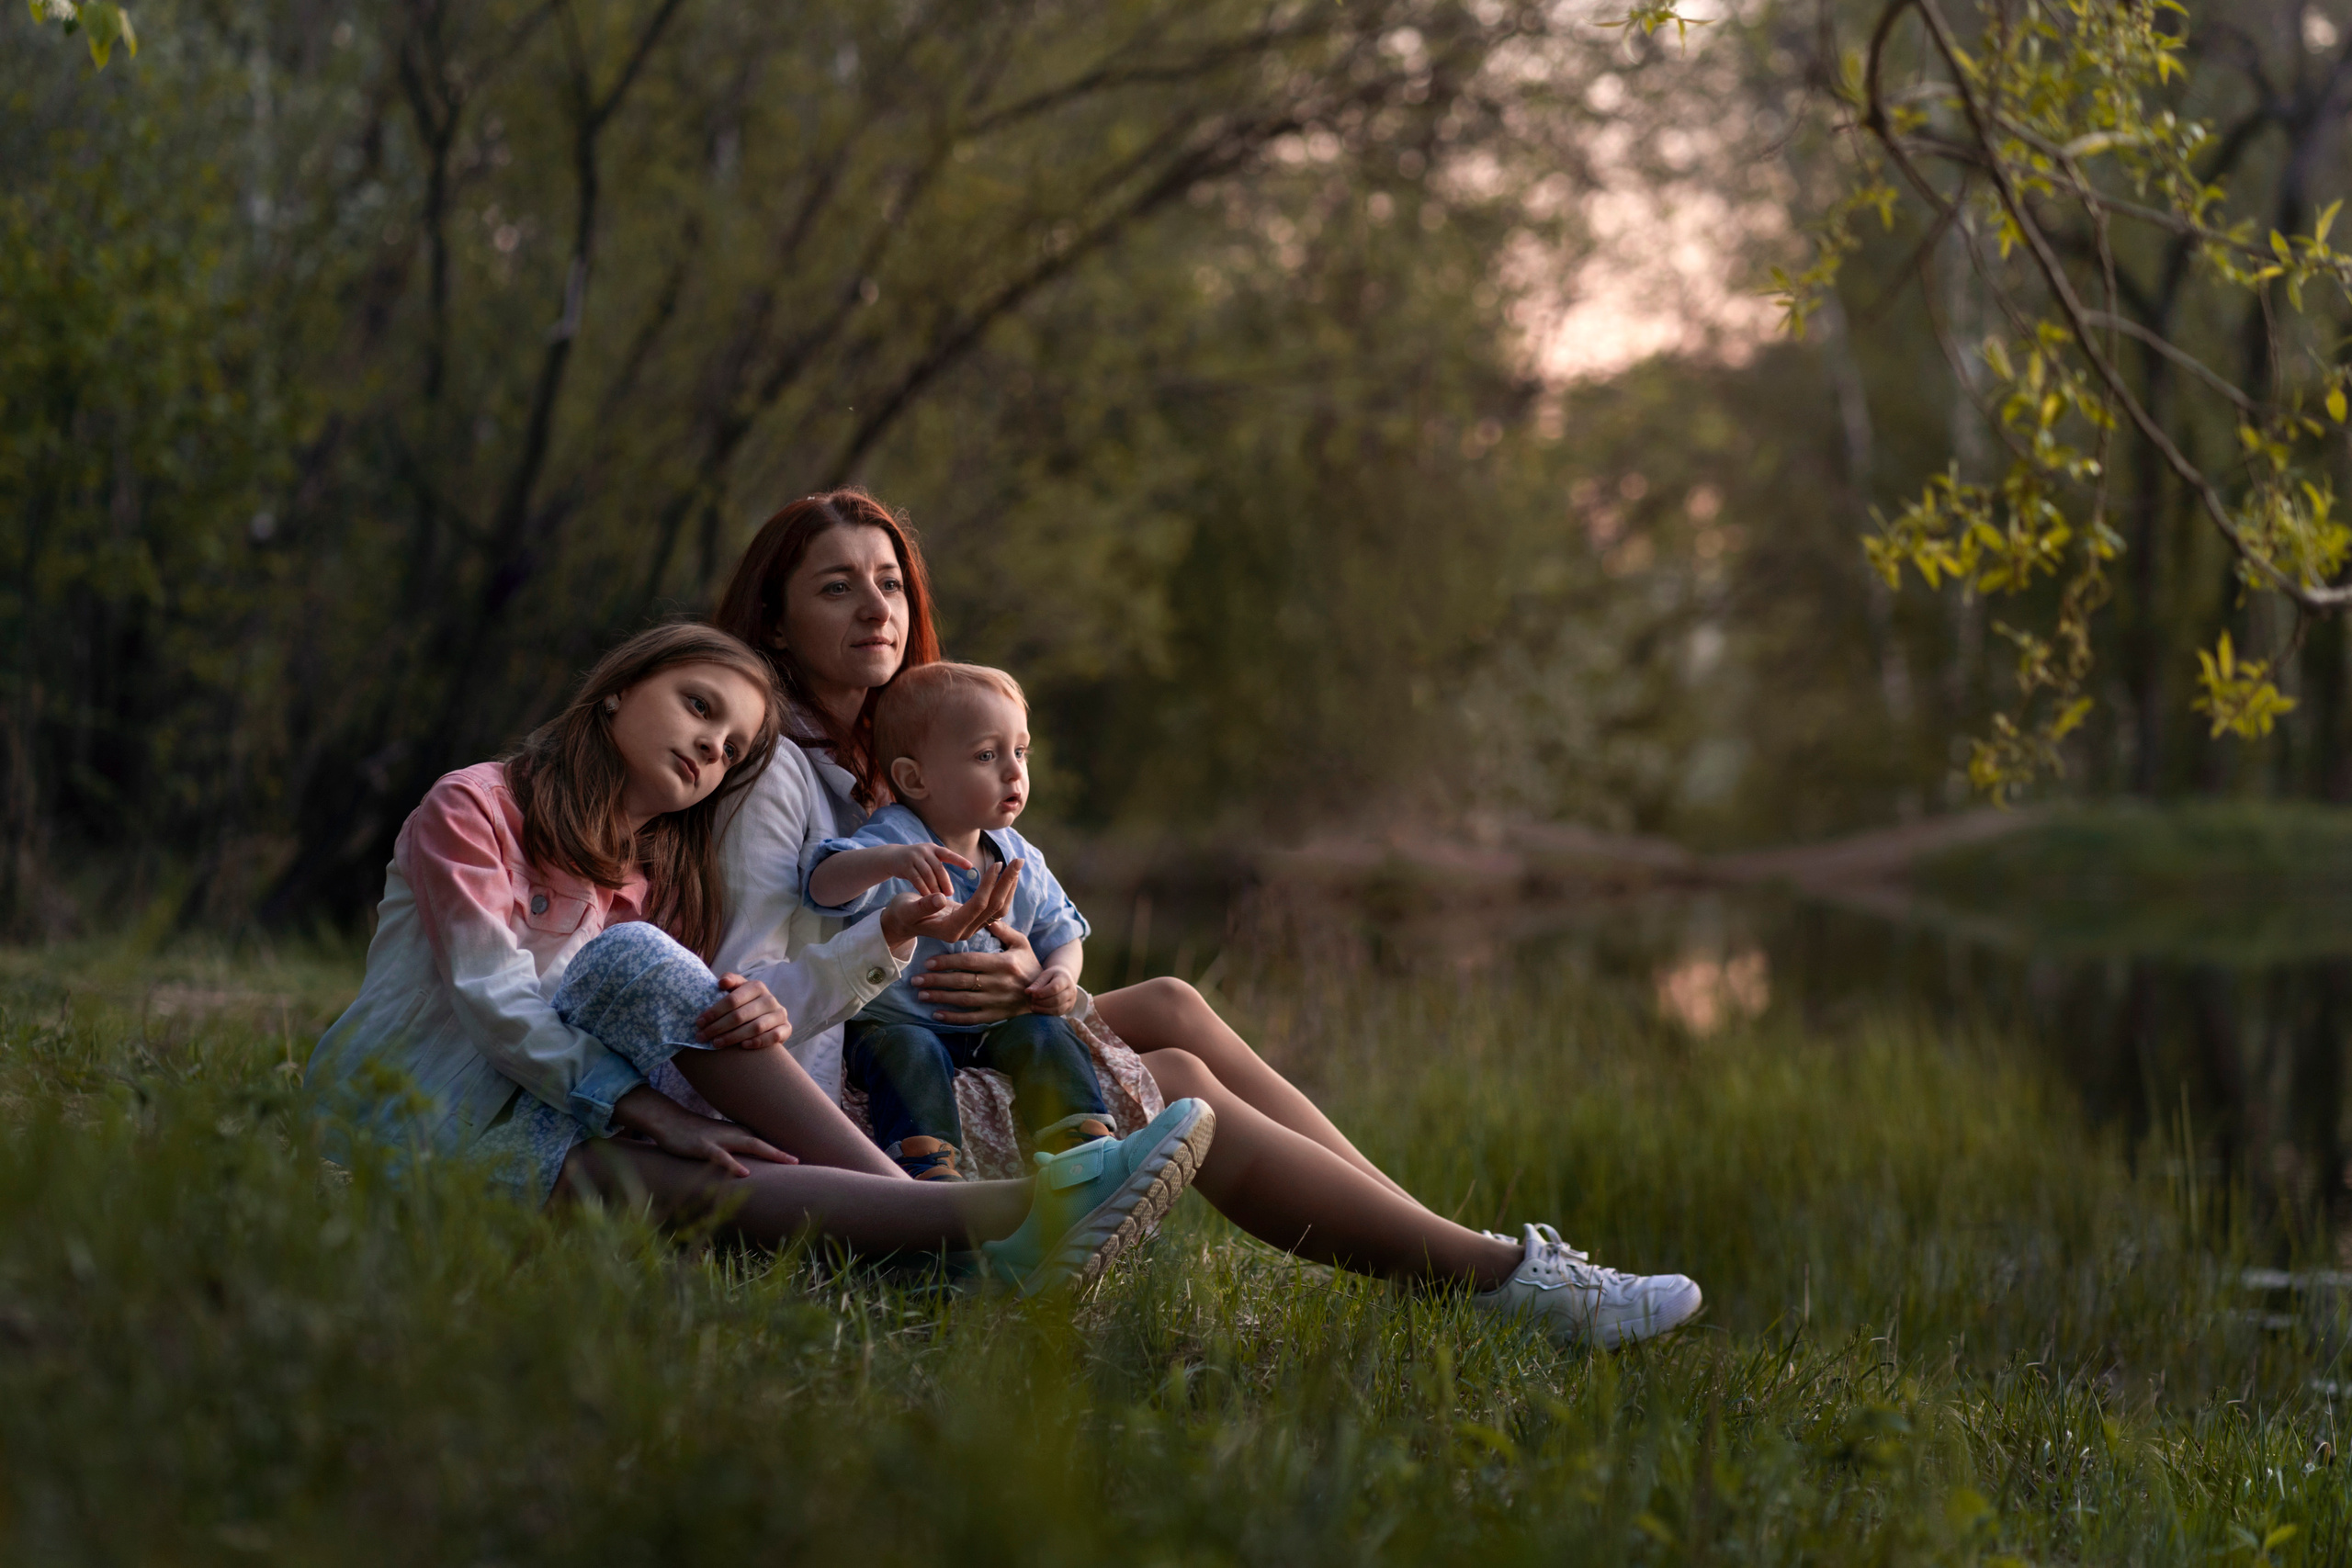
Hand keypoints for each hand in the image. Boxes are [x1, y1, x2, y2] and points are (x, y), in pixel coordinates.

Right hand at [612, 1085, 795, 1178]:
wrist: (670, 1122)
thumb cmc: (697, 1133)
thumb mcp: (720, 1138)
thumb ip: (737, 1146)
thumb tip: (752, 1157)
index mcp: (739, 1133)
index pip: (765, 1142)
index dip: (782, 1152)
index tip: (802, 1161)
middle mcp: (734, 1134)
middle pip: (764, 1143)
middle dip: (784, 1152)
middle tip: (803, 1161)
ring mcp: (719, 1140)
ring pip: (750, 1146)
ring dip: (770, 1153)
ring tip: (789, 1163)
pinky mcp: (704, 1147)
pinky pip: (721, 1157)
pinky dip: (733, 1165)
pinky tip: (744, 1174)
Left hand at [696, 973, 791, 1049]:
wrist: (767, 1016)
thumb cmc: (745, 1003)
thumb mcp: (737, 989)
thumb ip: (730, 981)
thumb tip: (722, 982)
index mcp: (757, 986)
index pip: (732, 1000)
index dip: (714, 1012)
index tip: (699, 1022)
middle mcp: (770, 999)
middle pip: (740, 1015)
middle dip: (718, 1027)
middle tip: (702, 1037)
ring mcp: (780, 1014)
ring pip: (755, 1027)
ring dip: (733, 1037)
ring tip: (716, 1044)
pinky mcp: (786, 1028)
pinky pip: (774, 1037)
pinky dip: (758, 1042)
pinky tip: (742, 1046)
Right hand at [875, 842, 974, 899]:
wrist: (891, 857)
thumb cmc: (915, 862)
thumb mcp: (927, 859)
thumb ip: (938, 867)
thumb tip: (951, 886)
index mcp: (934, 849)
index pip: (948, 854)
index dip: (959, 860)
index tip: (970, 866)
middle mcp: (925, 851)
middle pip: (938, 867)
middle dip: (945, 882)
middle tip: (950, 894)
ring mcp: (914, 857)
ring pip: (928, 874)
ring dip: (934, 888)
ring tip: (940, 898)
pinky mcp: (904, 865)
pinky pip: (916, 879)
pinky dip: (923, 889)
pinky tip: (927, 897)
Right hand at [878, 858, 1022, 950]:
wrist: (902, 923)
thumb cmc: (902, 913)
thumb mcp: (908, 908)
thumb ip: (923, 905)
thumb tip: (940, 897)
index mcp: (951, 929)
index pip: (978, 905)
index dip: (989, 884)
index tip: (997, 863)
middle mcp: (965, 932)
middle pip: (994, 907)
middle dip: (1007, 882)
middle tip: (1019, 860)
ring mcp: (970, 928)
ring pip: (998, 909)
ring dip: (1008, 886)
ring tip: (1017, 864)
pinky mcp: (973, 922)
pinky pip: (994, 908)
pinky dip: (1002, 890)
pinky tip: (1007, 875)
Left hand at [914, 922, 1041, 1024]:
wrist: (1044, 995)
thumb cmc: (1029, 965)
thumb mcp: (1022, 944)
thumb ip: (1004, 931)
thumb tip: (986, 919)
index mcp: (1003, 964)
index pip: (969, 962)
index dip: (947, 962)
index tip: (928, 962)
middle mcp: (999, 984)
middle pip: (961, 982)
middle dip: (936, 981)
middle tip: (915, 980)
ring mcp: (997, 1002)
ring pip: (963, 1000)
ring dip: (940, 998)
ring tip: (921, 994)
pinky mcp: (996, 1015)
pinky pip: (971, 1018)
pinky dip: (953, 1018)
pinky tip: (936, 1015)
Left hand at [1025, 965, 1078, 1016]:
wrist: (1065, 978)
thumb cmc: (1053, 976)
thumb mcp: (1045, 974)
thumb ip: (1037, 983)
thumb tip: (1027, 992)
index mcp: (1065, 979)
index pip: (1055, 988)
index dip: (1042, 993)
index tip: (1032, 994)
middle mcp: (1071, 991)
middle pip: (1057, 1000)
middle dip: (1042, 1002)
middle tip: (1032, 1000)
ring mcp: (1072, 1000)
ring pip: (1058, 1009)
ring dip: (1043, 1009)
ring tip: (1033, 1006)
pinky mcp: (1069, 1008)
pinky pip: (1058, 1014)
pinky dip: (1047, 1013)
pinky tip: (1039, 1010)